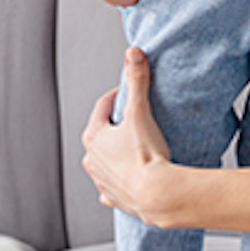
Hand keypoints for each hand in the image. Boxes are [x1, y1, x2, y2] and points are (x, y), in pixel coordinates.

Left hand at [82, 47, 178, 223]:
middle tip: (135, 119)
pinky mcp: (113, 197)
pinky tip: (129, 178)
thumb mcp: (141, 111)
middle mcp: (91, 159)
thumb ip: (137, 81)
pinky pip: (111, 186)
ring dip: (115, 152)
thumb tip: (132, 53)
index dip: (118, 96)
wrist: (158, 194)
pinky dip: (118, 181)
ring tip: (135, 147)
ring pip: (104, 160)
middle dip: (116, 125)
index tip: (130, 93)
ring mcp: (100, 180)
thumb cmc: (147, 155)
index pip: (103, 106)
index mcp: (93, 136)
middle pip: (101, 133)